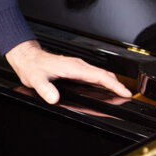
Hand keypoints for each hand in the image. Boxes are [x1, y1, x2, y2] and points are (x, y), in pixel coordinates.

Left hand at [5, 39, 131, 105]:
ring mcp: (77, 67)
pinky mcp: (75, 69)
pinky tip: (104, 88)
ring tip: (120, 93)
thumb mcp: (36, 79)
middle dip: (117, 85)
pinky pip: (94, 75)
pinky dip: (103, 81)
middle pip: (104, 75)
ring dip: (112, 83)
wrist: (27, 58)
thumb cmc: (32, 66)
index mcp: (73, 67)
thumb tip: (53, 98)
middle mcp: (78, 66)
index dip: (113, 84)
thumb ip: (45, 89)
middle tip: (127, 96)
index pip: (99, 76)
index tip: (124, 91)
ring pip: (100, 74)